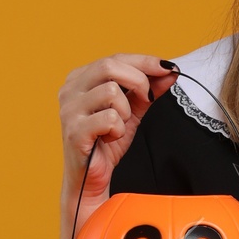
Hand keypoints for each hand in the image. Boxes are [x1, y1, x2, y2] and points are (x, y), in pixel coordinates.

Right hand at [58, 53, 177, 218]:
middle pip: (109, 66)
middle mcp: (70, 90)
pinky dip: (118, 129)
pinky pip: (109, 118)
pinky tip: (111, 137)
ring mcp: (69, 110)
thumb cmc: (106, 143)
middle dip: (138, 81)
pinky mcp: (74, 131)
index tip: (168, 67)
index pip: (114, 58)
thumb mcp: (131, 112)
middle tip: (147, 99)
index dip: (144, 62)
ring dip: (126, 112)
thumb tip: (169, 72)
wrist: (91, 179)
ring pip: (111, 92)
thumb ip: (147, 91)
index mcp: (80, 79)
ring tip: (119, 126)